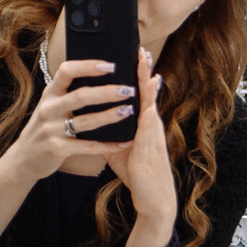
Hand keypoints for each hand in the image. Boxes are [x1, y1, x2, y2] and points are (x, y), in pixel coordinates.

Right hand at [0, 57, 139, 191]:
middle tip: (129, 90)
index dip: (88, 66)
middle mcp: (49, 109)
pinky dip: (108, 145)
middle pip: (81, 96)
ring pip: (86, 121)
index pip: (67, 71)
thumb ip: (68, 92)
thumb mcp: (50, 105)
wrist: (25, 157)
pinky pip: (88, 146)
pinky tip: (124, 142)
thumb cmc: (45, 127)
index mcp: (50, 93)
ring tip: (130, 110)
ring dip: (110, 116)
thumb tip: (99, 74)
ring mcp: (52, 129)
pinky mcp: (58, 148)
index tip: (111, 66)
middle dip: (107, 92)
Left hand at [108, 51, 177, 246]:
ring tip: (148, 65)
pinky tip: (148, 100)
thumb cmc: (137, 171)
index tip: (134, 54)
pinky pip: (149, 126)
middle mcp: (149, 124)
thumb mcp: (119, 146)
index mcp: (142, 122)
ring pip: (150, 104)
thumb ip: (109, 130)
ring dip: (149, 85)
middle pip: (147, 93)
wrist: (153, 197)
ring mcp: (152, 134)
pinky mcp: (150, 147)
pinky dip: (148, 111)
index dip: (137, 74)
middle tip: (142, 49)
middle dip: (144, 71)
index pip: (139, 92)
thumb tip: (93, 119)